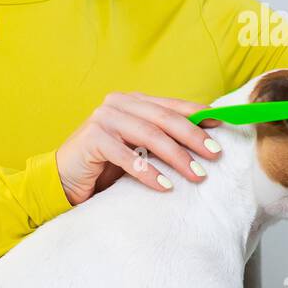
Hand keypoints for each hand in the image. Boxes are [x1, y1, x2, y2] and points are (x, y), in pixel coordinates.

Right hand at [55, 92, 222, 205]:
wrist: (64, 179)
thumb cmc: (107, 165)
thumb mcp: (138, 148)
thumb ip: (162, 138)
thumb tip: (206, 140)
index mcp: (134, 101)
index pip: (172, 106)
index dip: (199, 115)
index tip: (223, 127)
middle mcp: (119, 104)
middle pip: (165, 119)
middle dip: (194, 137)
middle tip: (215, 155)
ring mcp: (104, 119)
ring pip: (149, 135)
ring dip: (177, 156)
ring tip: (197, 174)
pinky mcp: (93, 138)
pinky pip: (127, 156)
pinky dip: (148, 172)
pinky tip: (165, 186)